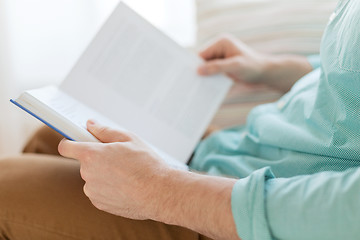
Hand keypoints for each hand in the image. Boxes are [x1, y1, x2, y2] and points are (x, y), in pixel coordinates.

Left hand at [58, 120, 171, 219]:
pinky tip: (125, 185)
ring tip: (126, 174)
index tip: (75, 140)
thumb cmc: (147, 165)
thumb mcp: (129, 139)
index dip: (70, 142)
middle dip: (98, 158)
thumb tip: (91, 125)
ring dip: (104, 174)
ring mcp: (93, 191)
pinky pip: (99, 191)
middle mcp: (88, 174)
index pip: (66, 147)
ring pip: (93, 177)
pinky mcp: (99, 203)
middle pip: (85, 162)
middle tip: (118, 157)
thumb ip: (105, 131)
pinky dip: (108, 188)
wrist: (159, 193)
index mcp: (92, 155)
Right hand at [198, 34, 312, 91]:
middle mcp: (219, 48)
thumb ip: (217, 67)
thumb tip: (198, 70)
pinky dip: (210, 79)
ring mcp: (221, 58)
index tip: (189, 76)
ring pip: (206, 68)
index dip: (195, 64)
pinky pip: (212, 73)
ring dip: (204, 77)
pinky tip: (206, 87)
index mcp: (221, 42)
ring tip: (197, 87)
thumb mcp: (235, 66)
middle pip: (202, 61)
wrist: (265, 74)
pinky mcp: (223, 66)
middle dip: (199, 71)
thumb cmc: (253, 67)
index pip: (202, 54)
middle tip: (191, 83)